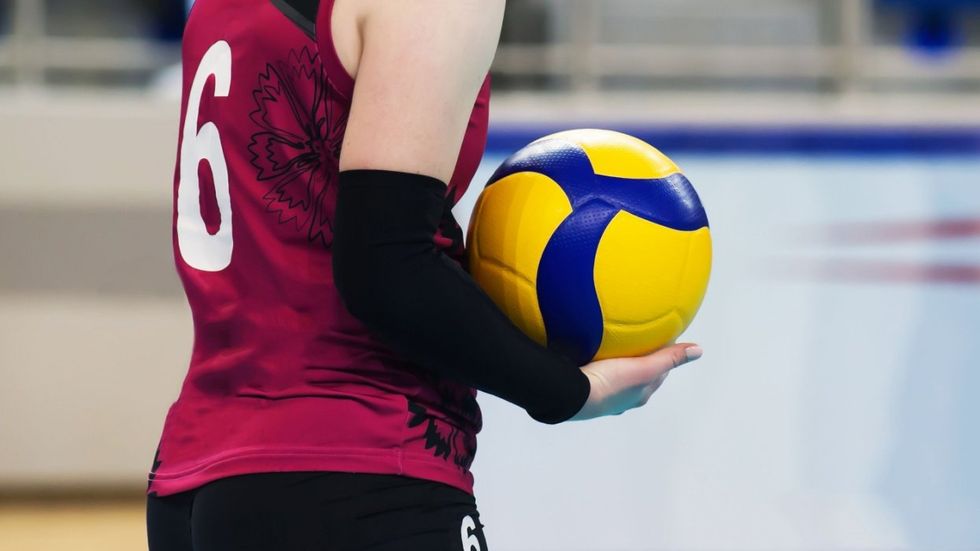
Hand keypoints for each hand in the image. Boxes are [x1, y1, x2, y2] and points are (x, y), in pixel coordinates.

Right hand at [570, 343, 701, 420]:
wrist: (571, 395)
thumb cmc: (609, 384)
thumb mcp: (645, 368)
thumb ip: (669, 358)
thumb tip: (698, 351)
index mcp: (640, 394)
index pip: (657, 373)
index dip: (661, 357)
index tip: (660, 339)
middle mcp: (624, 398)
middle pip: (637, 375)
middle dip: (640, 361)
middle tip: (638, 341)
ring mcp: (603, 395)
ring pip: (616, 377)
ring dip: (618, 364)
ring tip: (614, 346)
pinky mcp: (584, 388)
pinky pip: (596, 373)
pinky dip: (598, 364)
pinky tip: (591, 354)